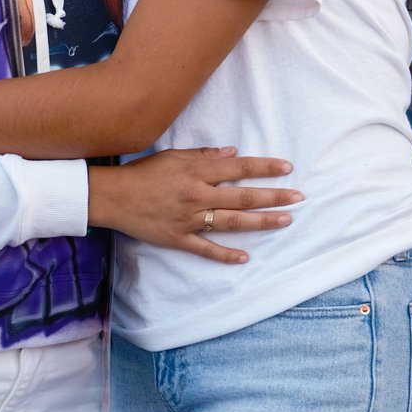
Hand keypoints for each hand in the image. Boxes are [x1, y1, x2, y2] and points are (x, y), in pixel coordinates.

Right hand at [88, 149, 299, 264]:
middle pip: (243, 196)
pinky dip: (225, 255)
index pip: (239, 168)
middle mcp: (197, 195)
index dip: (265, 167)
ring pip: (232, 222)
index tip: (287, 167)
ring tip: (284, 221)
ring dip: (261, 222)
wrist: (112, 196)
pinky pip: (206, 249)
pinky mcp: (178, 238)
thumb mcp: (174, 156)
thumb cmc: (143, 173)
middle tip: (298, 198)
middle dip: (274, 197)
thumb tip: (233, 153)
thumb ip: (205, 155)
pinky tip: (245, 258)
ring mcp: (189, 219)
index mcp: (197, 172)